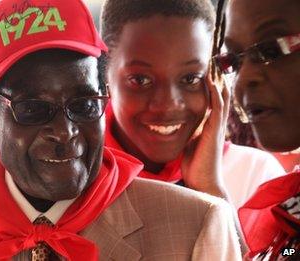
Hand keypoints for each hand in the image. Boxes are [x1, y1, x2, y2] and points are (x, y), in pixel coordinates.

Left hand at [181, 74, 229, 197]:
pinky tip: (211, 81)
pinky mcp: (215, 130)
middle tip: (209, 62)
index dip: (208, 87)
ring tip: (212, 65)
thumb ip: (185, 134)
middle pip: (219, 96)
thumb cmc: (194, 167)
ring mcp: (217, 126)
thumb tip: (170, 127)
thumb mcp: (187, 145)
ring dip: (216, 81)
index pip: (211, 101)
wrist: (202, 183)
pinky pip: (217, 107)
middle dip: (214, 79)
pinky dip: (215, 93)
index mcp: (208, 126)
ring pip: (221, 98)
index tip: (200, 72)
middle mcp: (215, 124)